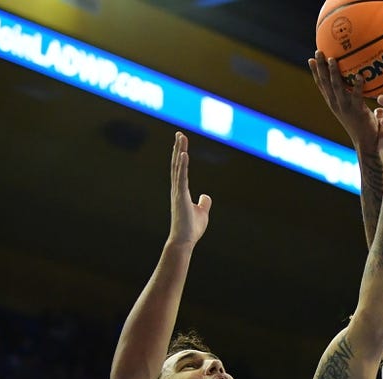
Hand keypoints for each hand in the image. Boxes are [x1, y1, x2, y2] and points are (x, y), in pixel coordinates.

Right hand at [167, 132, 211, 246]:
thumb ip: (204, 202)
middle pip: (178, 164)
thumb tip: (206, 195)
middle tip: (179, 133)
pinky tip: (184, 154)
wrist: (184, 241)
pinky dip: (183, 165)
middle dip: (179, 148)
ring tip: (181, 137)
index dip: (181, 154)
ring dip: (180, 151)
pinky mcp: (180, 197)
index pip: (181, 169)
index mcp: (181, 191)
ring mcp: (178, 192)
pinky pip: (182, 177)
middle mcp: (177, 189)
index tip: (181, 141)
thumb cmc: (191, 229)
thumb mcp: (202, 213)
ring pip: (178, 167)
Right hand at [309, 51, 382, 155]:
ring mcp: (345, 107)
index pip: (321, 86)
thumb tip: (364, 81)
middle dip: (320, 67)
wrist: (366, 144)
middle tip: (318, 52)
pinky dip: (356, 85)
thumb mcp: (356, 109)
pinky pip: (356, 95)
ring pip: (336, 87)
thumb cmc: (364, 126)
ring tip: (332, 59)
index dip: (315, 72)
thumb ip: (358, 97)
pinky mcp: (357, 111)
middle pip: (324, 83)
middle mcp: (336, 104)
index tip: (311, 59)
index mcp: (334, 103)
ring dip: (332, 73)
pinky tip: (359, 75)